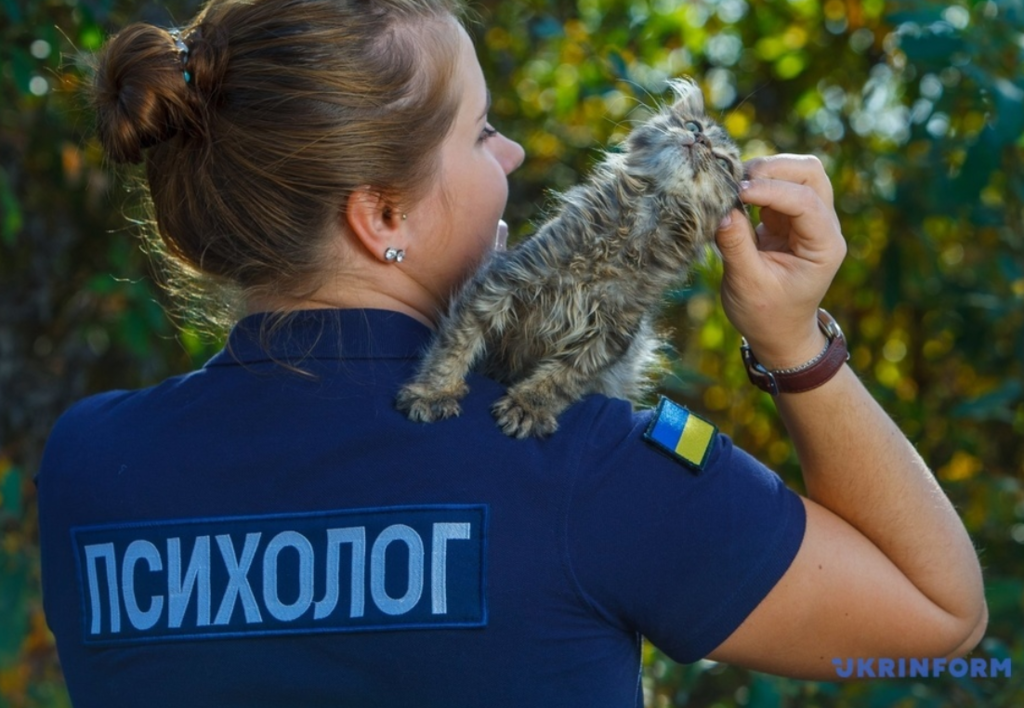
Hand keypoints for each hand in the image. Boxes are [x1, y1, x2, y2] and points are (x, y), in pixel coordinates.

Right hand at [714, 154, 846, 369]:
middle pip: (810, 172)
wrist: (777, 330)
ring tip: (733, 188)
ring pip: (795, 172)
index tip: (737, 194)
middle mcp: (823, 225)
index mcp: (825, 245)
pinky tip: (733, 196)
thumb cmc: (766, 314)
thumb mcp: (748, 284)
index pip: (805, 201)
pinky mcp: (787, 216)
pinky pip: (775, 184)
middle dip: (774, 169)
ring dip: (765, 172)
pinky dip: (754, 183)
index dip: (771, 190)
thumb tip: (721, 210)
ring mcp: (807, 218)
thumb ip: (736, 246)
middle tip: (738, 183)